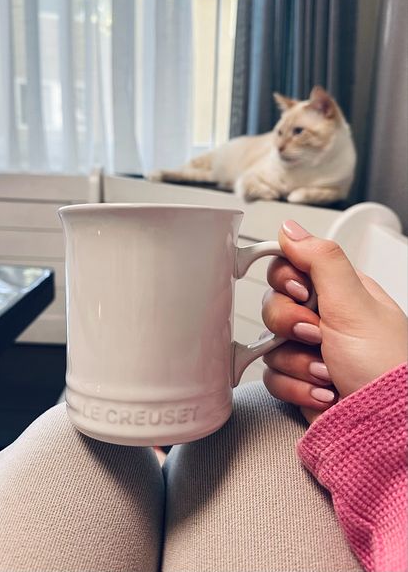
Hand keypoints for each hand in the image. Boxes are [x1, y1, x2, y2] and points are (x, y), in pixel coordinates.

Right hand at [261, 220, 407, 422]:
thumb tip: (291, 229)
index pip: (290, 268)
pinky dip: (296, 387)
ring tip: (329, 372)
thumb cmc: (386, 368)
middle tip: (318, 336)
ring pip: (270, 344)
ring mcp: (309, 351)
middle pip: (274, 306)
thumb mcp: (355, 304)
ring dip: (298, 363)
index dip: (286, 280)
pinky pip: (272, 375)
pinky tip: (324, 392)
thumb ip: (321, 259)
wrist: (387, 429)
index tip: (300, 293)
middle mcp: (324, 319)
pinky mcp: (299, 379)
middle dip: (292, 327)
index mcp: (340, 292)